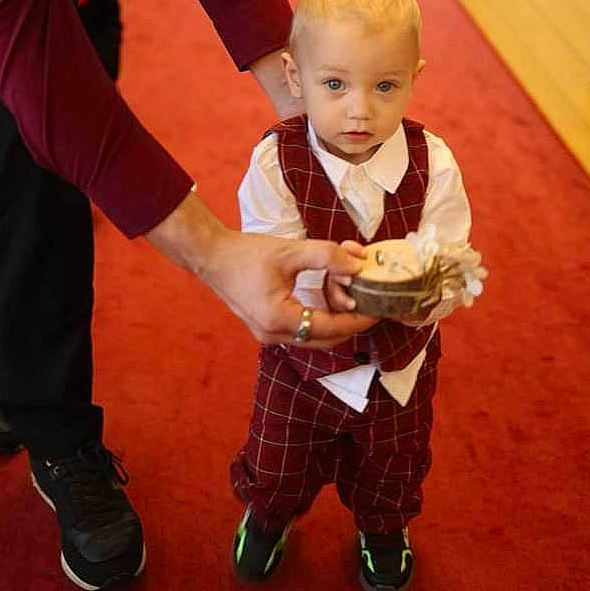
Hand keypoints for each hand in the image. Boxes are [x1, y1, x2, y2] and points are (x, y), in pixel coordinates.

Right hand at [146, 193, 373, 346]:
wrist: (211, 257)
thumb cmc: (246, 253)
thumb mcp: (291, 250)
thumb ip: (327, 256)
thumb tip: (357, 266)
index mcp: (279, 319)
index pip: (331, 328)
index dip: (358, 320)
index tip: (378, 310)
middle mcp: (273, 335)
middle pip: (325, 339)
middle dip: (350, 325)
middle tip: (371, 307)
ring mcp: (267, 335)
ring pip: (313, 338)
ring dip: (335, 324)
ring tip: (355, 303)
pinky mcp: (265, 328)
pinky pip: (301, 332)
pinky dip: (319, 321)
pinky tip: (330, 302)